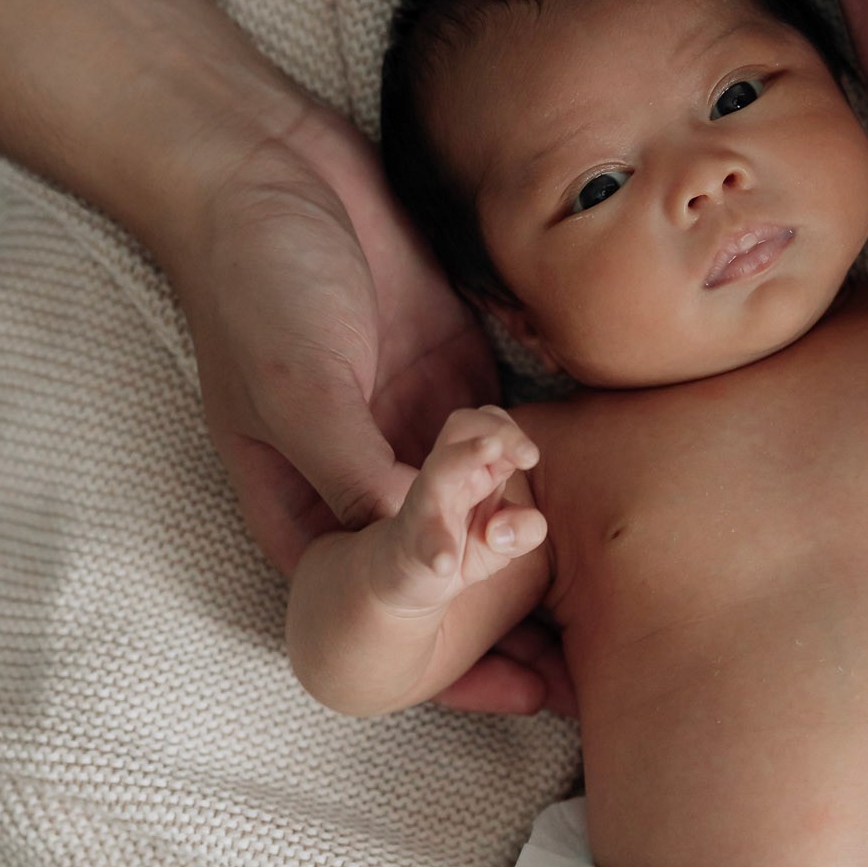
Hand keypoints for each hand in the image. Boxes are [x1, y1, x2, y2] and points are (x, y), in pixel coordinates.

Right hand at [159, 111, 567, 715]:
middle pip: (444, 576)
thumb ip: (354, 471)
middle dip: (507, 626)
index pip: (381, 610)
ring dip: (535, 557)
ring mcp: (412, 431)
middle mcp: (363, 485)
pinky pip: (511, 444)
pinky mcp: (455, 377)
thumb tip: (419, 548)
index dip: (442, 663)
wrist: (267, 165)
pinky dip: (547, 475)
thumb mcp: (299, 390)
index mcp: (307, 510)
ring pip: (485, 516)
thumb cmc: (257, 285)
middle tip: (587, 675)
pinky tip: (603, 511)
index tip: (515, 702)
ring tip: (610, 611)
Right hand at [373, 406, 543, 611]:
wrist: (400, 578)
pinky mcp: (413, 544)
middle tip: (530, 457)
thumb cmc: (455, 549)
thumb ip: (523, 531)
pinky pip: (424, 542)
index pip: (491, 427)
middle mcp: (446, 477)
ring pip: (440, 468)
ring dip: (465, 457)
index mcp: (474, 470)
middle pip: (463, 425)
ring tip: (489, 449)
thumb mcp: (501, 543)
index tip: (531, 458)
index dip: (513, 434)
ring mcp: (426, 507)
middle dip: (499, 431)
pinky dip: (437, 551)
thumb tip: (507, 528)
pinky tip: (445, 564)